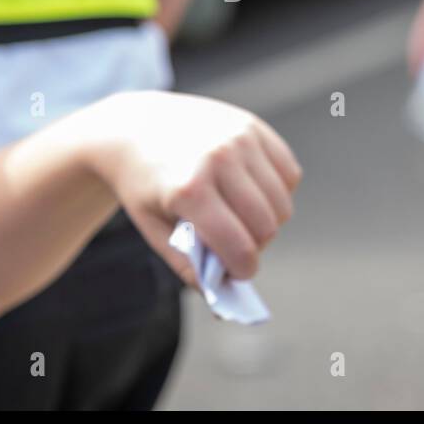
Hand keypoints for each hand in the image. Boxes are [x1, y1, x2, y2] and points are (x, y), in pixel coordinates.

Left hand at [79, 91, 300, 283]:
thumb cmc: (143, 183)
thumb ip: (188, 266)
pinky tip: (250, 192)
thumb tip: (224, 297)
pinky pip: (289, 174)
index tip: (236, 272)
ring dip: (268, 220)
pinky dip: (278, 191)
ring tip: (241, 218)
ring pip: (282, 203)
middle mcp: (219, 158)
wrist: (134, 128)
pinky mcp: (254, 125)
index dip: (243, 270)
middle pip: (267, 226)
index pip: (240, 247)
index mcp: (189, 189)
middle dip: (255, 246)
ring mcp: (240, 137)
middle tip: (234, 244)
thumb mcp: (154, 228)